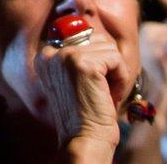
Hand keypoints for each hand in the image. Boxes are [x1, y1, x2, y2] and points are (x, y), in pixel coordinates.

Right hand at [36, 37, 131, 156]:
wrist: (84, 138)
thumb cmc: (84, 111)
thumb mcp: (73, 78)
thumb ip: (78, 54)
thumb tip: (94, 29)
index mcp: (45, 55)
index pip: (82, 35)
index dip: (97, 59)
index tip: (91, 83)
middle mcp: (50, 53)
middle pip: (97, 39)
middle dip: (107, 65)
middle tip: (99, 89)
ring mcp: (65, 56)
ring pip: (109, 48)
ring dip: (115, 72)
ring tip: (104, 92)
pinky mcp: (82, 64)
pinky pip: (117, 59)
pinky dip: (121, 78)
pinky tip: (109, 94)